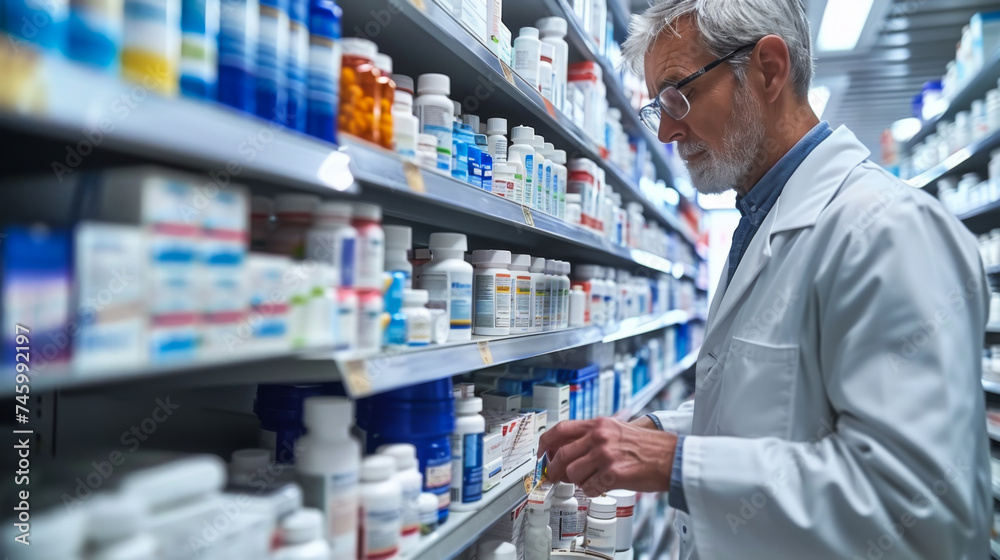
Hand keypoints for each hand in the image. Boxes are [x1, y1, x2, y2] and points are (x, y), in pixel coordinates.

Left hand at [538, 417, 676, 496]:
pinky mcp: (613, 474)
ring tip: (590, 480)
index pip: (561, 430)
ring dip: (577, 481)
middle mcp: (599, 437)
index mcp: (598, 424)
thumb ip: (592, 436)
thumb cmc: (647, 446)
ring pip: (573, 473)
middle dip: (555, 469)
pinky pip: (590, 487)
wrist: (671, 457)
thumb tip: (567, 450)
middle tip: (554, 477)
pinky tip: (601, 486)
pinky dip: (592, 490)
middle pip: (561, 454)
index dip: (545, 444)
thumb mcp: (617, 429)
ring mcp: (605, 455)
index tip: (541, 454)